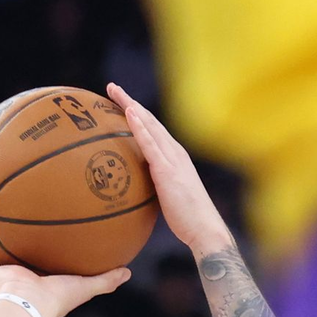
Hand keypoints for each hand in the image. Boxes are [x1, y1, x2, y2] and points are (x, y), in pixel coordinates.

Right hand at [0, 234, 129, 316]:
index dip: (45, 259)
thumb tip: (128, 271)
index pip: (43, 268)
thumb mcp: (85, 286)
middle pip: (17, 261)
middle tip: (16, 230)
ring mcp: (3, 278)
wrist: (30, 305)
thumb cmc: (57, 299)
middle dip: (16, 248)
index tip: (46, 243)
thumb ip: (106, 280)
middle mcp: (21, 280)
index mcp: (42, 283)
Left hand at [106, 83, 232, 258]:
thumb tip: (140, 194)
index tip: (120, 103)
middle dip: (130, 102)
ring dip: (130, 106)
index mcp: (174, 158)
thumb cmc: (188, 220)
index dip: (137, 115)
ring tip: (113, 91)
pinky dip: (139, 126)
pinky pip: (150, 144)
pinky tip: (127, 112)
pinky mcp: (167, 170)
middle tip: (111, 88)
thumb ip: (157, 190)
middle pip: (149, 121)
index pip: (153, 131)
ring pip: (149, 125)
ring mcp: (172, 159)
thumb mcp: (169, 200)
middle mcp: (174, 152)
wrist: (204, 229)